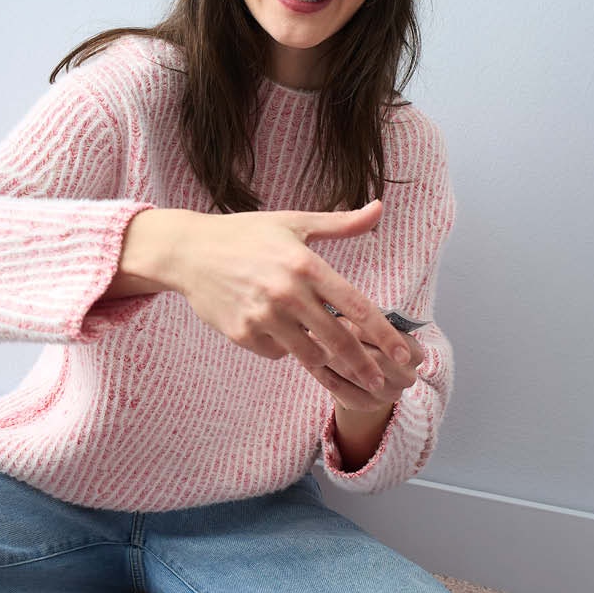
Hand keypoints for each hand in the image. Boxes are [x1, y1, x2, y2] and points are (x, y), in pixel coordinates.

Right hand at [167, 200, 412, 392]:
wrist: (189, 252)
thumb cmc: (245, 235)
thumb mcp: (293, 223)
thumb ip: (340, 224)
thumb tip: (379, 208)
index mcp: (306, 265)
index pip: (356, 306)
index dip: (384, 334)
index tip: (403, 354)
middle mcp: (287, 293)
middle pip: (338, 340)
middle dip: (363, 367)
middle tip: (380, 384)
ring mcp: (263, 317)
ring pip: (309, 354)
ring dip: (326, 362)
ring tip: (342, 369)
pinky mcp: (243, 334)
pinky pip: (277, 353)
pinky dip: (285, 349)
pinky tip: (280, 333)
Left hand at [306, 316, 423, 411]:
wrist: (371, 371)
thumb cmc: (371, 340)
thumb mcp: (373, 327)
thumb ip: (364, 321)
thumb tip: (337, 318)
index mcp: (414, 352)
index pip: (389, 339)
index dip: (361, 328)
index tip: (336, 317)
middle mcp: (407, 377)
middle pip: (373, 358)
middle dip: (343, 341)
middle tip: (316, 328)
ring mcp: (390, 395)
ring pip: (354, 374)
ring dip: (328, 356)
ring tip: (309, 341)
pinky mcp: (368, 407)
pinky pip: (341, 390)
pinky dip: (322, 374)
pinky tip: (308, 361)